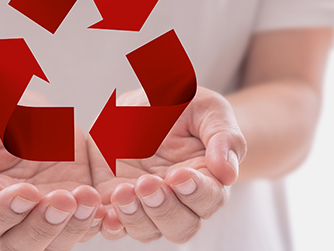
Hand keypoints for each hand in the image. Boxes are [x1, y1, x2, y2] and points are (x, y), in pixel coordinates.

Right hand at [0, 95, 103, 250]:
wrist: (17, 113)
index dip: (5, 211)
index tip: (27, 191)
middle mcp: (7, 219)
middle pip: (21, 244)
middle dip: (44, 227)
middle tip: (64, 199)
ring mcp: (40, 217)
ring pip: (56, 242)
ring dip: (73, 226)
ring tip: (89, 198)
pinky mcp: (69, 209)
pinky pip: (83, 227)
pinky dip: (95, 222)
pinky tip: (103, 206)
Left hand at [88, 87, 246, 242]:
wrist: (141, 104)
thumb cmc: (182, 106)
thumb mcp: (207, 109)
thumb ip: (223, 137)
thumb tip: (228, 174)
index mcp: (207, 180)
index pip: (210, 200)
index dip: (196, 192)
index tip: (179, 175)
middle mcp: (180, 202)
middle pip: (181, 227)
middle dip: (164, 209)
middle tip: (147, 183)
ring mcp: (146, 206)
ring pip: (147, 230)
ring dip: (135, 217)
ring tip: (123, 192)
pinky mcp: (117, 203)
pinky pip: (114, 225)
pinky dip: (110, 224)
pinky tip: (105, 213)